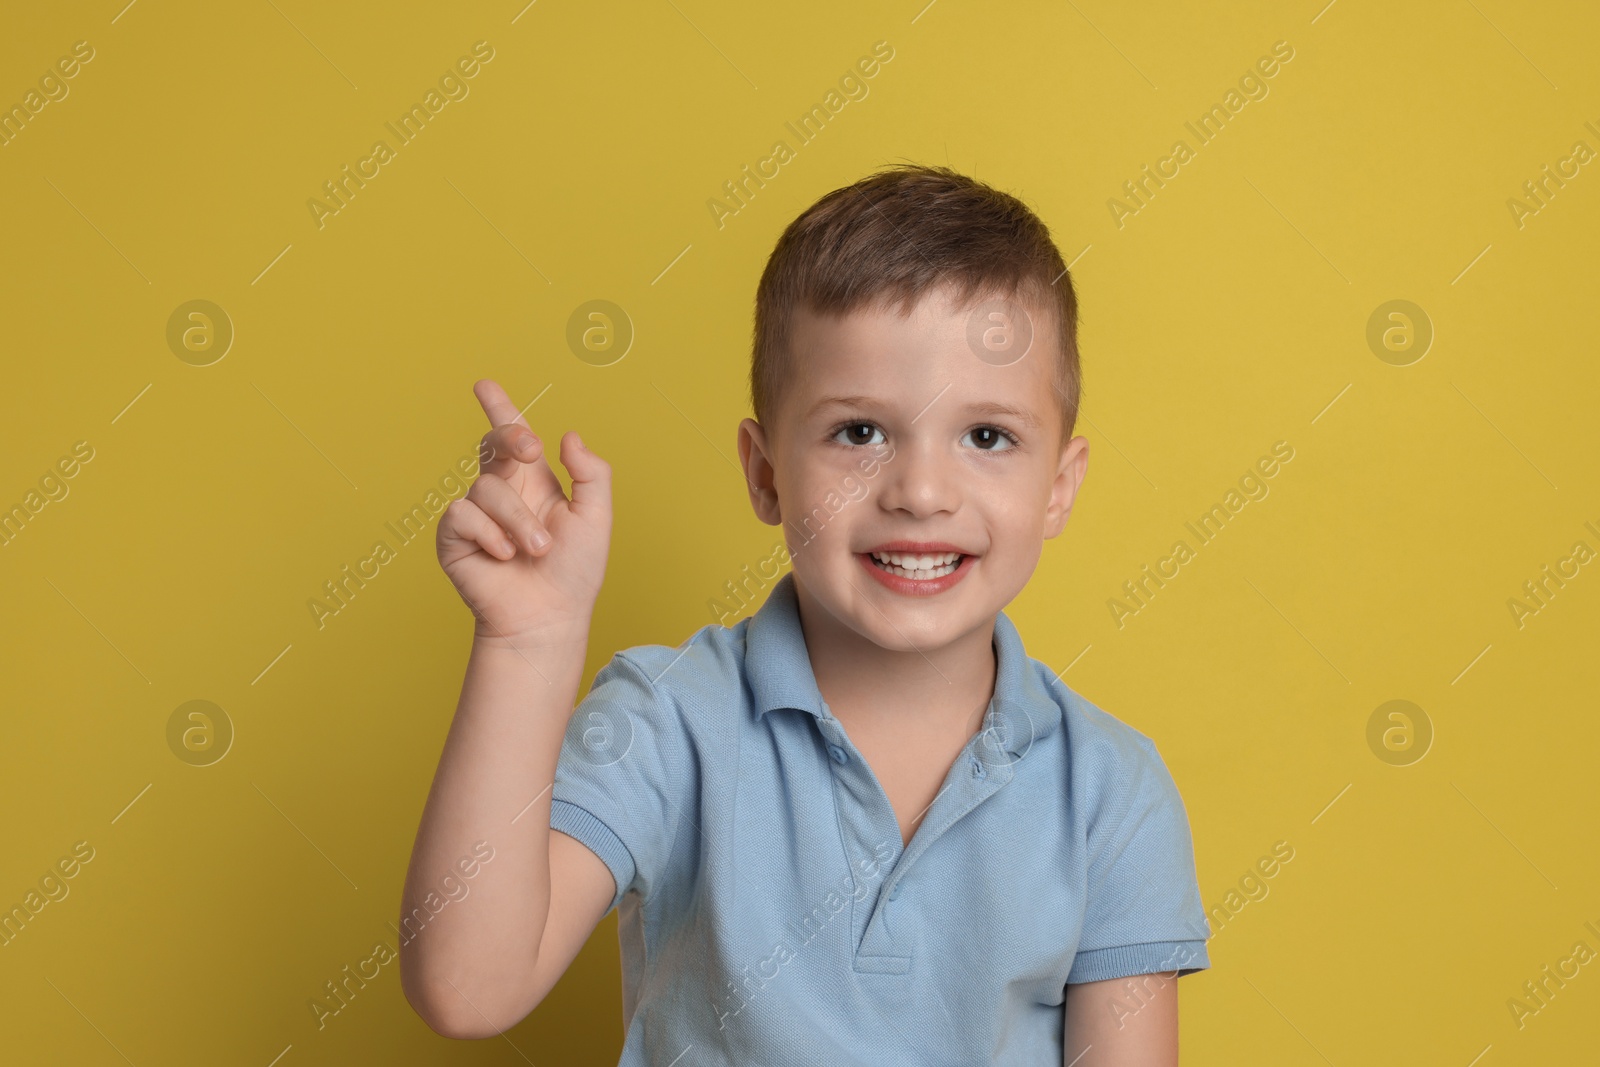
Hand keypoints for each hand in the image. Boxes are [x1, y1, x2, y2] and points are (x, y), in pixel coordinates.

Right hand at [436, 379, 611, 644]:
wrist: (548, 617)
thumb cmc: (574, 572)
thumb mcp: (596, 518)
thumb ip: (590, 473)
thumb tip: (568, 436)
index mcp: (534, 483)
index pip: (514, 438)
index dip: (499, 409)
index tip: (485, 385)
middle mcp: (502, 493)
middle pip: (493, 445)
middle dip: (510, 438)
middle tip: (530, 452)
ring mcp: (475, 515)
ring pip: (487, 489)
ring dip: (519, 522)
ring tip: (535, 551)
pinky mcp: (454, 538)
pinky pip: (464, 516)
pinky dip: (491, 536)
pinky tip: (503, 558)